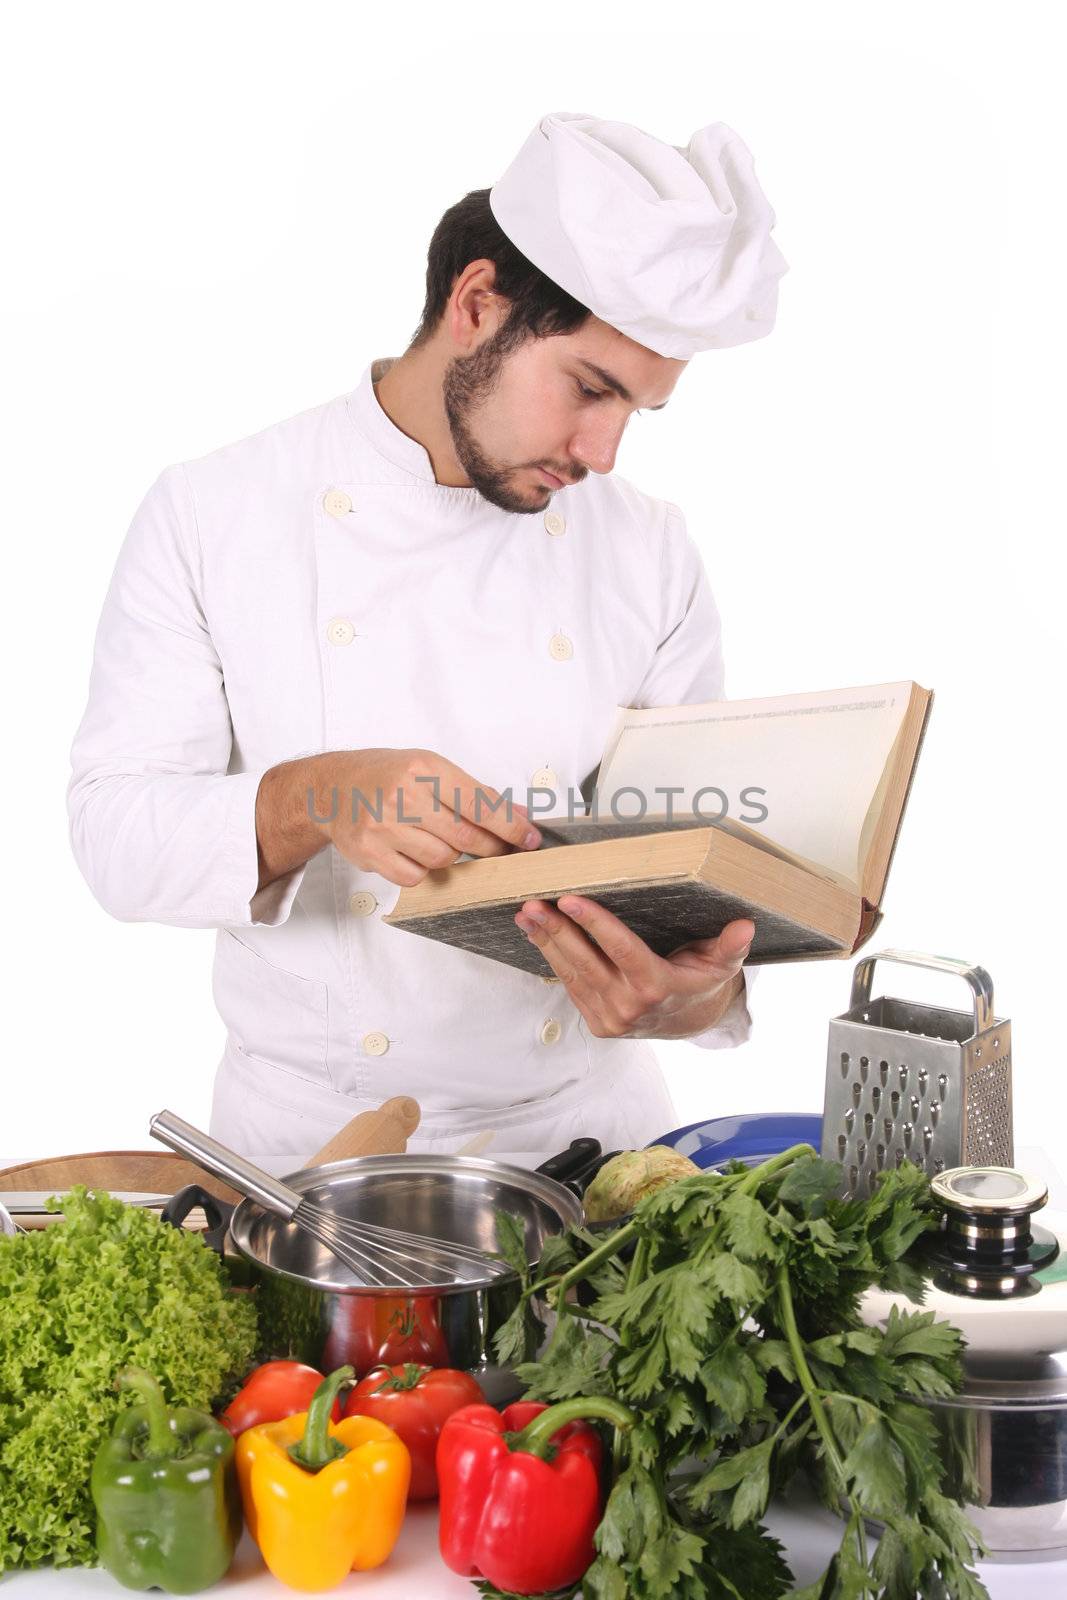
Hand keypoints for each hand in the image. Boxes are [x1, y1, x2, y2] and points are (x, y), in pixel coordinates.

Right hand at [325, 748, 539, 887]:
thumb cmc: (387, 775)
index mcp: (423, 768)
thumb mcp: (429, 768)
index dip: (511, 826)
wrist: (332, 788)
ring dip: (452, 856)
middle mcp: (403, 796)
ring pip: (442, 859)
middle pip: (465, 837)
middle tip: (501, 850)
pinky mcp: (369, 853)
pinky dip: (423, 870)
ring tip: (441, 841)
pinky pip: (415, 876)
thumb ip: (473, 793)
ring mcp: (383, 827)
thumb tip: (519, 816)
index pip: (479, 804)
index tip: (531, 839)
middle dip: (491, 847)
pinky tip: (415, 852)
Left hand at [514, 896, 753, 1039]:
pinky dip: (552, 959)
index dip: (595, 923)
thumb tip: (744, 925)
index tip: (571, 899)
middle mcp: (631, 1006)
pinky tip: (538, 935)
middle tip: (533, 903)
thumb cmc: (701, 982)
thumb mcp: (721, 964)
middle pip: (586, 962)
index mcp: (658, 987)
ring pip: (571, 975)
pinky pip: (571, 987)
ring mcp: (611, 1018)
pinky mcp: (598, 1023)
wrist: (690, 1022)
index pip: (622, 950)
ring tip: (526, 914)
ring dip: (546, 943)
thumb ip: (731, 946)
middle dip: (556, 931)